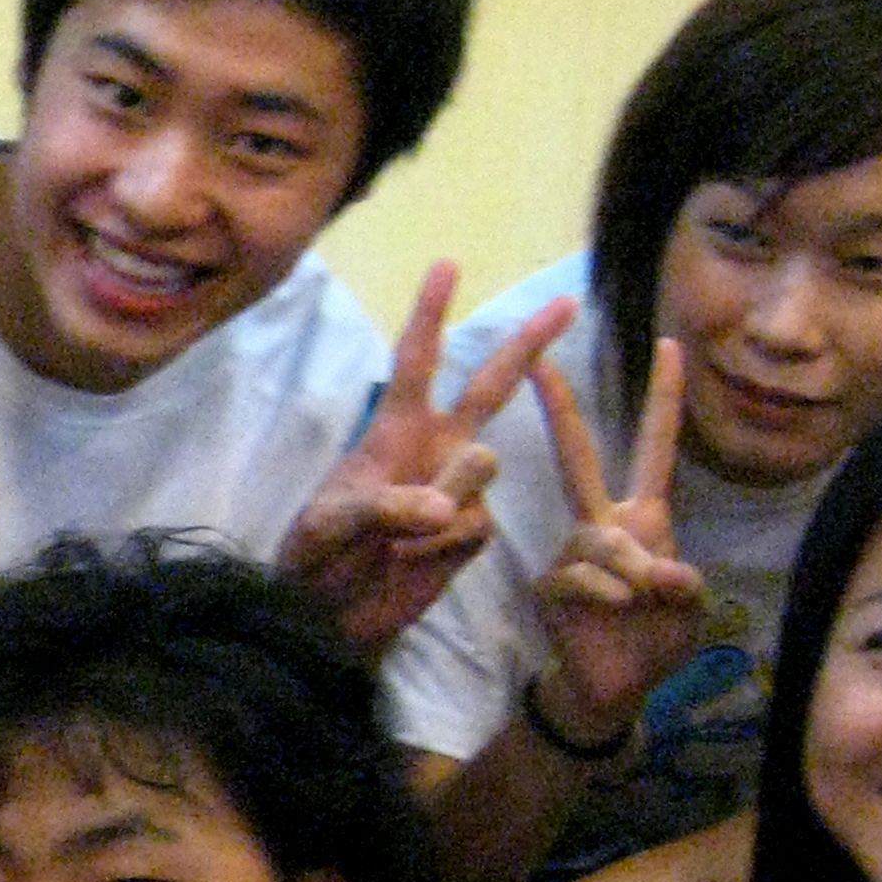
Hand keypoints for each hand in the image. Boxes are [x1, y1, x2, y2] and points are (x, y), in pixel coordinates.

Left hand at [276, 268, 571, 650]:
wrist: (328, 616)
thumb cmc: (314, 557)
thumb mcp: (328, 526)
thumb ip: (381, 507)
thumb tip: (441, 509)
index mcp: (394, 430)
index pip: (416, 362)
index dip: (430, 314)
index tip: (446, 264)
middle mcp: (434, 449)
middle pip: (489, 386)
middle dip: (527, 343)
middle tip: (567, 300)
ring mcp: (458, 490)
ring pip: (480, 471)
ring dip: (435, 508)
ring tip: (391, 540)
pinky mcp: (471, 532)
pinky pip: (474, 525)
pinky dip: (442, 547)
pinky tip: (412, 561)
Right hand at [528, 337, 707, 738]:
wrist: (615, 688)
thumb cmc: (655, 641)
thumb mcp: (690, 610)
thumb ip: (684, 585)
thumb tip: (657, 569)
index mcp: (644, 517)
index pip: (655, 447)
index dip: (664, 398)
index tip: (669, 345)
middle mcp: (603, 524)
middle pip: (579, 457)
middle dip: (560, 410)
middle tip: (540, 361)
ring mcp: (572, 552)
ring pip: (596, 534)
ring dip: (627, 568)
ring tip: (639, 600)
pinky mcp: (549, 582)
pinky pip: (577, 573)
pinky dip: (604, 592)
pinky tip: (612, 610)